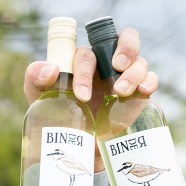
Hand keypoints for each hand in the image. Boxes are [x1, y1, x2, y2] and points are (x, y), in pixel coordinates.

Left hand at [22, 27, 159, 114]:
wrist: (76, 146)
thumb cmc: (56, 115)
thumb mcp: (39, 97)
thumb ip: (35, 78)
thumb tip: (51, 70)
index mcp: (83, 61)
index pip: (88, 54)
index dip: (85, 70)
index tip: (81, 95)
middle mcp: (107, 64)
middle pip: (125, 39)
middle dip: (125, 48)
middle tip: (116, 66)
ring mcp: (124, 77)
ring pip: (139, 60)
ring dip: (134, 72)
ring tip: (121, 92)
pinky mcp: (138, 94)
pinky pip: (150, 78)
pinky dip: (150, 81)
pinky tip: (144, 90)